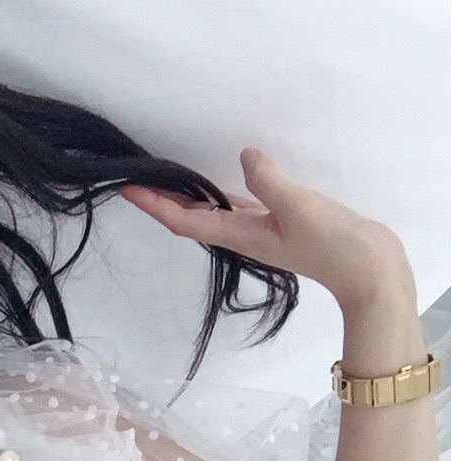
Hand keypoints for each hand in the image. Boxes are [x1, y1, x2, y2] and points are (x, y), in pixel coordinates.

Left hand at [119, 147, 413, 310]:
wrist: (366, 269)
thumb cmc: (332, 242)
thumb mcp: (298, 206)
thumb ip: (268, 180)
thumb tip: (244, 156)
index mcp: (238, 234)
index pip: (184, 220)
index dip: (154, 205)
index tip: (128, 189)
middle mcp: (241, 235)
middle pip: (189, 217)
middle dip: (160, 201)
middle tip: (135, 179)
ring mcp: (257, 231)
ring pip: (210, 213)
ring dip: (184, 198)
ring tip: (162, 178)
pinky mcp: (276, 223)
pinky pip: (235, 207)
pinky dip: (215, 196)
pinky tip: (211, 182)